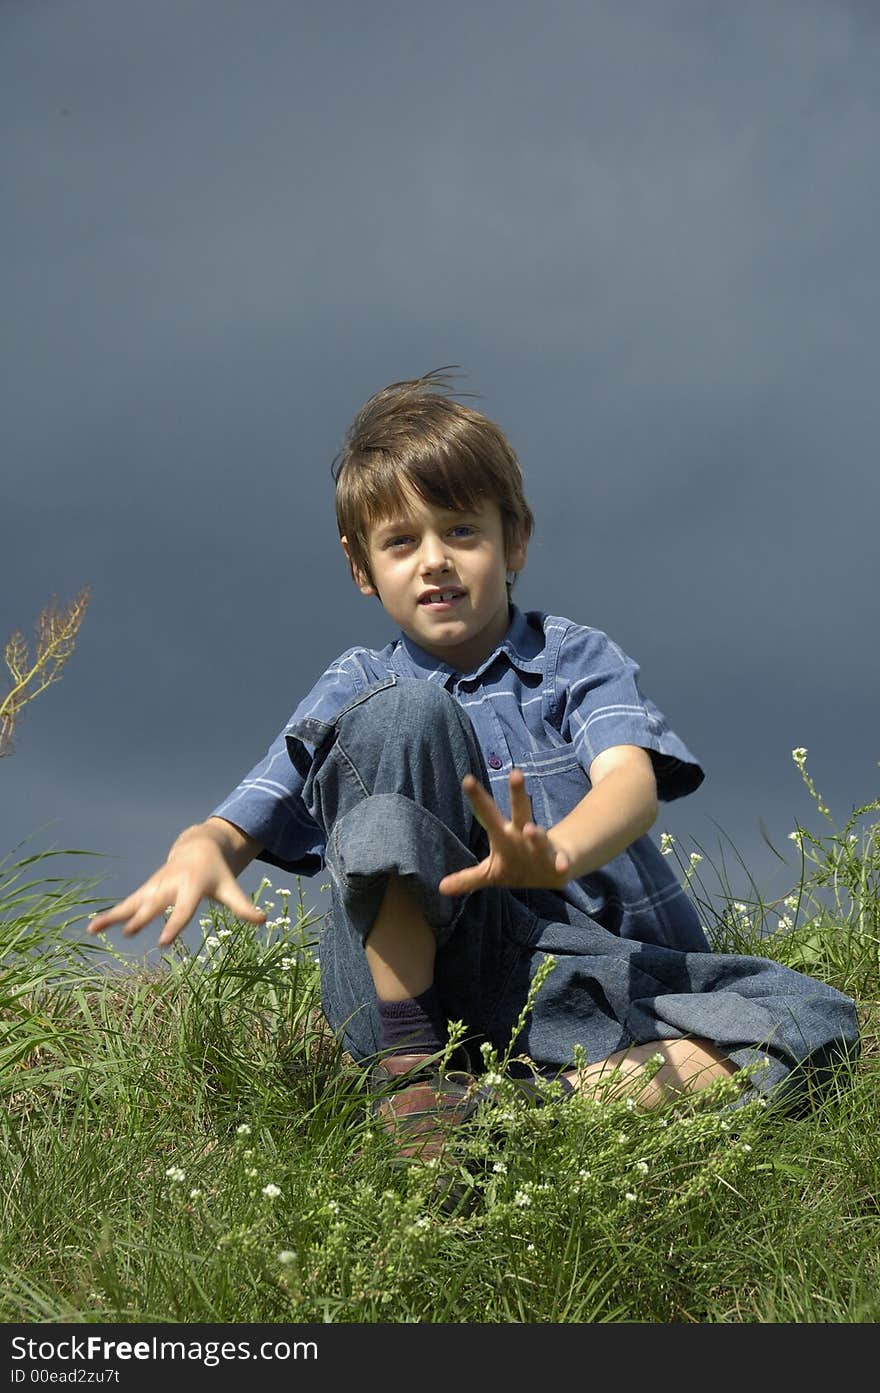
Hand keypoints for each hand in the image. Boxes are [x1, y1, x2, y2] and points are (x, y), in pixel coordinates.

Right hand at [86, 839, 265, 946]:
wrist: (198, 846)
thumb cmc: (217, 874)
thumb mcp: (230, 888)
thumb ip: (243, 906)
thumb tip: (263, 919)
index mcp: (191, 887)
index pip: (183, 909)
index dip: (174, 925)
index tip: (164, 943)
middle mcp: (169, 885)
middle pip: (154, 904)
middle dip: (142, 917)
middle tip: (130, 933)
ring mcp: (155, 886)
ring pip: (133, 902)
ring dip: (114, 915)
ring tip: (94, 929)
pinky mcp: (146, 889)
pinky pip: (126, 903)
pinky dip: (110, 915)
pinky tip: (92, 928)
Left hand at [438, 768, 571, 896]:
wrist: (553, 870)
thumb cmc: (517, 866)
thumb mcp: (490, 873)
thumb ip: (467, 879)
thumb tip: (440, 888)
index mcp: (503, 836)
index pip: (488, 814)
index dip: (478, 798)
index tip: (468, 779)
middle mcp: (522, 836)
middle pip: (519, 812)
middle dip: (517, 794)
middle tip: (516, 773)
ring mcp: (541, 848)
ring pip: (539, 838)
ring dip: (536, 834)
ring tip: (531, 829)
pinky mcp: (557, 863)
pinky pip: (560, 864)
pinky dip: (562, 865)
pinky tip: (562, 867)